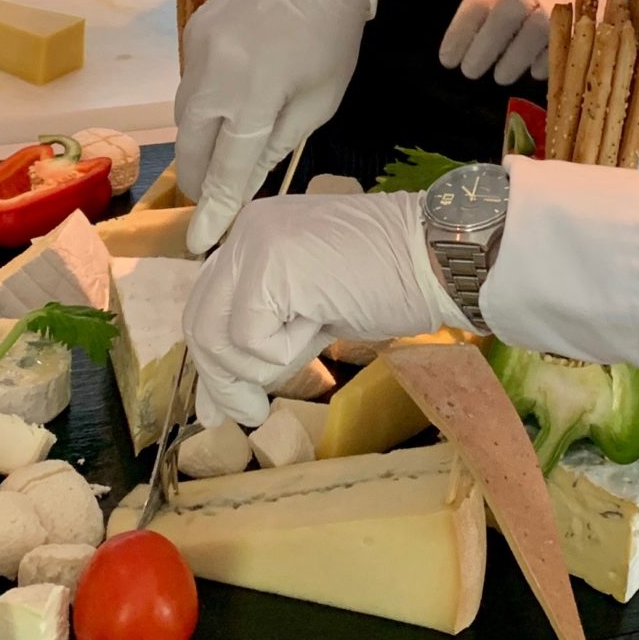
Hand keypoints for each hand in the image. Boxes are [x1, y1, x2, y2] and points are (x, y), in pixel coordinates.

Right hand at [174, 0, 377, 252]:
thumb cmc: (330, 39)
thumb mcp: (319, 101)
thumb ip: (276, 145)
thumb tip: (241, 187)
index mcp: (258, 92)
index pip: (228, 166)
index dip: (215, 208)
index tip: (202, 243)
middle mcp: (216, 72)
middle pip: (191, 147)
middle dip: (201, 179)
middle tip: (218, 195)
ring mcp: (196, 50)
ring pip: (183, 118)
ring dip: (201, 142)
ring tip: (226, 149)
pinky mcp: (189, 33)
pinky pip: (187, 85)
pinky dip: (203, 105)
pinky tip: (226, 103)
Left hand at [182, 191, 464, 426]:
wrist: (437, 257)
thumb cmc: (388, 284)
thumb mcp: (308, 318)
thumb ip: (261, 349)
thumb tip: (214, 407)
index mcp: (253, 234)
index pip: (206, 305)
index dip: (213, 362)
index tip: (225, 406)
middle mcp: (245, 229)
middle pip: (200, 321)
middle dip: (224, 377)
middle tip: (253, 410)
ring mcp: (255, 242)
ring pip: (218, 335)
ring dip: (263, 362)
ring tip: (311, 339)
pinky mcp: (271, 264)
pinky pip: (250, 338)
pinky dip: (285, 350)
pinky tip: (322, 320)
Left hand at [439, 0, 638, 86]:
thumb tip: (469, 34)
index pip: (476, 5)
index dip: (458, 36)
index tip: (448, 59)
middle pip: (500, 27)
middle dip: (481, 54)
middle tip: (470, 71)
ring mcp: (561, 7)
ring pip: (529, 46)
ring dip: (510, 64)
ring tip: (501, 73)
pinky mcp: (585, 23)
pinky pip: (559, 53)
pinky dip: (542, 65)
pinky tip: (533, 67)